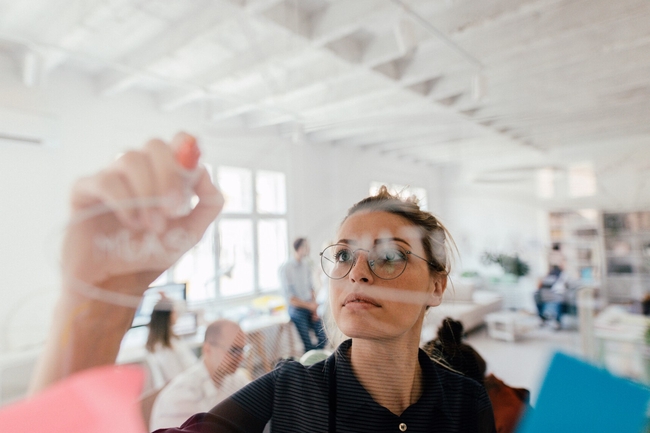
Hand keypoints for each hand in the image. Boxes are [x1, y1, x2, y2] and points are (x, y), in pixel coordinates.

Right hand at [61, 132, 222, 297]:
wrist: (117, 282)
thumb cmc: (150, 254)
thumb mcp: (190, 232)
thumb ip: (208, 204)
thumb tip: (205, 175)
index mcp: (163, 174)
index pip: (178, 141)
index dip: (187, 151)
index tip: (192, 177)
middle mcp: (137, 170)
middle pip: (155, 145)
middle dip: (168, 177)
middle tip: (172, 210)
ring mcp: (110, 177)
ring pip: (130, 158)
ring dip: (147, 194)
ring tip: (150, 225)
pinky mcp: (85, 191)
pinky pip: (106, 180)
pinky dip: (124, 202)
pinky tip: (130, 223)